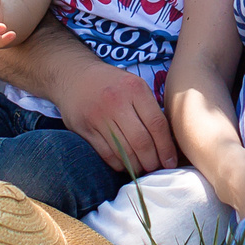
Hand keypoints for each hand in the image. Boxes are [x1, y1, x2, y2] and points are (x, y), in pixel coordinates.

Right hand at [49, 60, 180, 175]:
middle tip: (157, 168)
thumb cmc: (111, 83)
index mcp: (134, 89)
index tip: (170, 162)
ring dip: (137, 166)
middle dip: (152, 161)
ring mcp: (98, 116)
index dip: (166, 147)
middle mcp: (116, 102)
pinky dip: (119, 164)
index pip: (157, 124)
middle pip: (141, 141)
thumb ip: (149, 108)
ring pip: (124, 151)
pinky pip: (107, 154)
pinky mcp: (84, 128)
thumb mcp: (134, 84)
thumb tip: (169, 141)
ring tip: (143, 169)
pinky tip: (126, 166)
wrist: (73, 75)